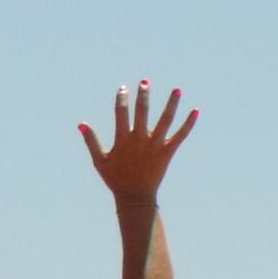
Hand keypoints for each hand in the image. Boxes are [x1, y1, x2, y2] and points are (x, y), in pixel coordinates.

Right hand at [79, 81, 195, 200]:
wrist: (134, 196)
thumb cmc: (115, 179)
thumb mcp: (99, 161)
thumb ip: (91, 141)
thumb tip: (81, 124)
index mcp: (122, 140)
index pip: (121, 113)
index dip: (121, 99)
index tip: (123, 88)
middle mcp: (139, 139)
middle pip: (142, 111)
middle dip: (143, 95)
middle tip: (145, 81)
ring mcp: (155, 145)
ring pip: (165, 119)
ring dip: (172, 103)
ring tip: (177, 89)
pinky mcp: (167, 152)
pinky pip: (180, 135)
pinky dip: (189, 123)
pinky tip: (195, 111)